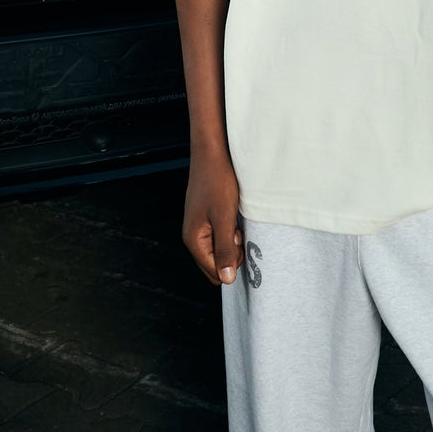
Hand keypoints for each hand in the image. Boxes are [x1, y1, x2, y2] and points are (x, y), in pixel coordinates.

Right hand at [183, 150, 242, 285]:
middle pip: (215, 263)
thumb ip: (224, 250)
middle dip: (231, 255)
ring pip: (219, 249)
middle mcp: (193, 236)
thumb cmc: (217, 181)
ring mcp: (199, 226)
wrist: (212, 152)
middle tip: (237, 232)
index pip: (214, 272)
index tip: (239, 243)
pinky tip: (233, 215)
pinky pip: (219, 235)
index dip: (231, 263)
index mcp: (193, 240)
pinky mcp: (206, 217)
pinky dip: (230, 230)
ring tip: (235, 221)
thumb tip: (226, 279)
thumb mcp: (224, 218)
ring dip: (231, 241)